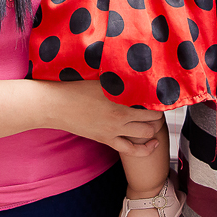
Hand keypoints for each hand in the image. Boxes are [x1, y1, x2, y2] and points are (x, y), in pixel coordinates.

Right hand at [48, 81, 164, 155]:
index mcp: (120, 95)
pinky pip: (131, 150)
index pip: (150, 98)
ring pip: (146, 133)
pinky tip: (154, 144)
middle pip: (153, 116)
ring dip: (154, 128)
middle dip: (160, 113)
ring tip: (156, 121)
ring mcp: (114, 129)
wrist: (55, 105)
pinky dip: (146, 149)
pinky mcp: (107, 139)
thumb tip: (133, 66)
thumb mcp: (99, 76)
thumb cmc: (74, 86)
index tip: (162, 93)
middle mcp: (120, 114)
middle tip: (160, 107)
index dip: (159, 96)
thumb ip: (118, 76)